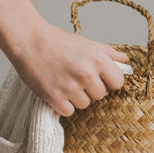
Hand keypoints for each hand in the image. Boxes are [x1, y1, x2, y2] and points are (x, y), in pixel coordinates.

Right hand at [10, 19, 128, 116]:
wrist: (28, 41)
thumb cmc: (58, 41)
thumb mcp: (88, 43)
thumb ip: (109, 53)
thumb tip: (125, 60)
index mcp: (98, 60)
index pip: (118, 83)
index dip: (109, 81)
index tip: (100, 78)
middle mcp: (86, 74)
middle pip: (101, 95)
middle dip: (92, 89)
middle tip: (77, 77)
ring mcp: (70, 87)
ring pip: (85, 104)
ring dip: (77, 97)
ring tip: (66, 82)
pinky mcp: (54, 98)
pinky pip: (69, 111)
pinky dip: (64, 105)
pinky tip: (58, 91)